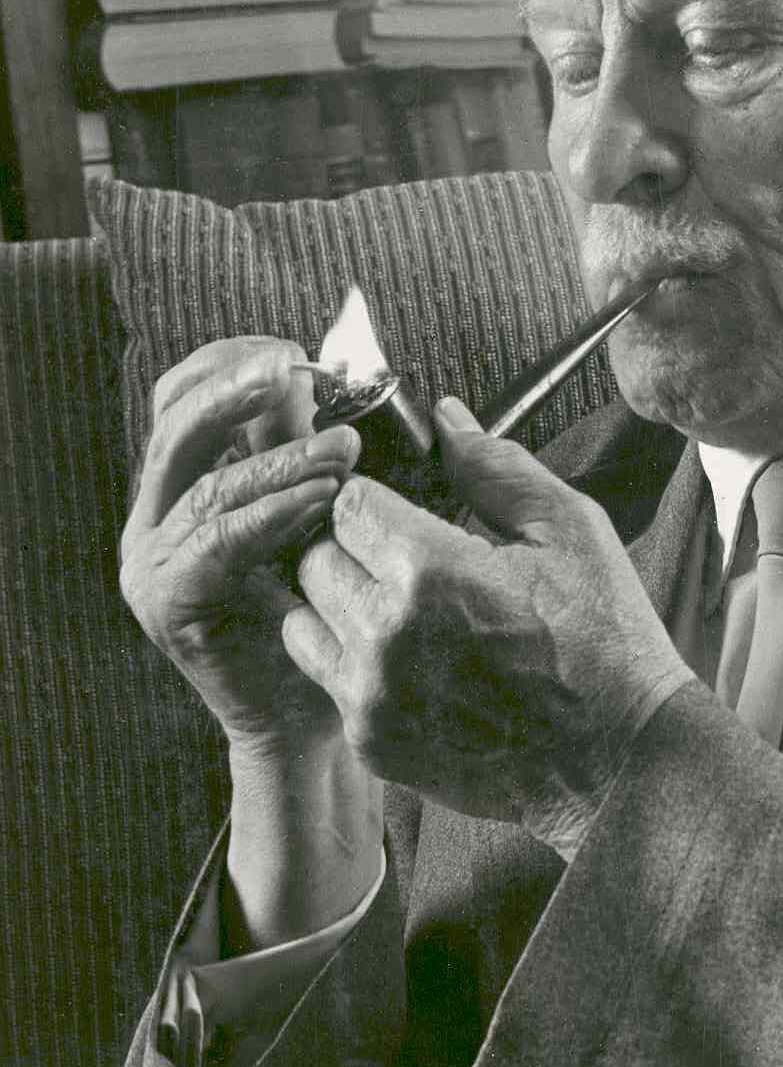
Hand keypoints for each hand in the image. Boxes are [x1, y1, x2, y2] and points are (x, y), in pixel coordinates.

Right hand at [119, 337, 361, 753]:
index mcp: (183, 485)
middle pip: (177, 424)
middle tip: (299, 371)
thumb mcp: (313, 510)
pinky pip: (218, 542)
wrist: (312, 716)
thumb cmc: (324, 612)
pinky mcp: (168, 602)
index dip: (229, 364)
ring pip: (210, 484)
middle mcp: (156, 518)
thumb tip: (316, 378)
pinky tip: (322, 498)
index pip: (182, 398)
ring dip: (282, 457)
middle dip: (239, 389)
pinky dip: (273, 512)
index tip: (290, 350)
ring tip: (344, 448)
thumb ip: (299, 449)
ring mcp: (153, 561)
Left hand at [284, 398, 694, 855]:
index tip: (400, 503)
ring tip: (401, 602)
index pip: (347, 500)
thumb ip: (494, 467)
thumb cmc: (604, 640)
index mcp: (431, 569)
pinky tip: (408, 653)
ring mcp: (372, 695)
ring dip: (341, 598)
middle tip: (404, 551)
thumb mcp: (569, 530)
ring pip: (305, 614)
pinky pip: (324, 675)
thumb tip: (445, 418)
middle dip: (351, 542)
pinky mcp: (372, 742)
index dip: (374, 494)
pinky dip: (350, 655)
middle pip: (314, 554)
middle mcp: (386, 634)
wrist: (620, 759)